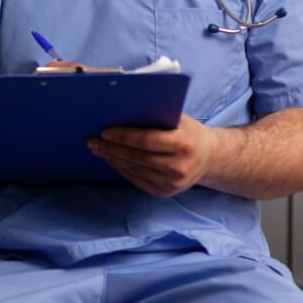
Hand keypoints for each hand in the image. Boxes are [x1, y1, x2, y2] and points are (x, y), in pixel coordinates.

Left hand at [87, 114, 218, 197]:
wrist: (209, 157)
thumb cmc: (188, 132)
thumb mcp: (178, 119)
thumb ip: (155, 115)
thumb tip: (121, 110)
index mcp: (183, 144)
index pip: (146, 141)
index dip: (122, 136)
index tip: (104, 131)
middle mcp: (179, 166)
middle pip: (136, 157)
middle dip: (111, 148)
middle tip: (92, 141)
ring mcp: (173, 183)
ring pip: (134, 170)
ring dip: (112, 159)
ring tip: (97, 149)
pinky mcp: (166, 192)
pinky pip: (137, 180)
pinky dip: (121, 169)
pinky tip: (111, 159)